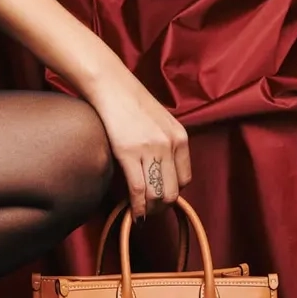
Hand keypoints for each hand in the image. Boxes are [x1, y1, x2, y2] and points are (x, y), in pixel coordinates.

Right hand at [80, 61, 190, 219]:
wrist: (110, 85)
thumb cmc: (131, 101)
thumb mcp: (159, 122)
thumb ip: (165, 145)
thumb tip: (159, 172)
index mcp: (180, 137)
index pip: (185, 179)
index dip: (172, 193)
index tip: (159, 198)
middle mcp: (169, 145)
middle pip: (173, 192)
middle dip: (161, 207)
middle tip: (148, 210)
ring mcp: (150, 149)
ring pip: (157, 194)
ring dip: (149, 209)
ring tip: (140, 211)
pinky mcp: (128, 152)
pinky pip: (138, 189)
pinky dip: (136, 206)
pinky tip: (132, 212)